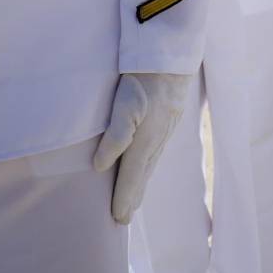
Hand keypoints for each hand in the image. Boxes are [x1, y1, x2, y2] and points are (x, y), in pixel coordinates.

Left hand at [92, 71, 191, 223]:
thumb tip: (100, 167)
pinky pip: (156, 151)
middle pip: (143, 174)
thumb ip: (114, 135)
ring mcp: (165, 128)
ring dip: (141, 183)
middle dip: (134, 196)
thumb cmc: (145, 76)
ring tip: (134, 198)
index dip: (123, 198)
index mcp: (146, 140)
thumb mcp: (125, 103)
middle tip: (123, 218)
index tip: (117, 219)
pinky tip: (146, 163)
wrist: (173, 53)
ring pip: (150, 164)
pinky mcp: (168, 117)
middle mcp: (158, 139)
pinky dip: (148, 166)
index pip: (131, 176)